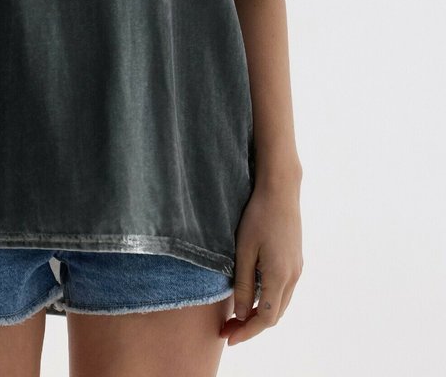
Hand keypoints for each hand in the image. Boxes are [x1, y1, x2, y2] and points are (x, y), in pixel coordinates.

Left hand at [219, 173, 302, 345]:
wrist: (280, 190)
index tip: (229, 337)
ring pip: (280, 303)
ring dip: (261, 313)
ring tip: (238, 315)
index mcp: (280, 276)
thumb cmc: (258, 216)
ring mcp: (297, 268)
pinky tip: (253, 294)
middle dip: (252, 325)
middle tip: (228, 327)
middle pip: (275, 315)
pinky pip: (284, 290)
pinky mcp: (296, 260)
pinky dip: (269, 300)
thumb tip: (241, 314)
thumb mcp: (244, 250)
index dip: (247, 331)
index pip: (265, 318)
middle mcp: (293, 276)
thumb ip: (243, 284)